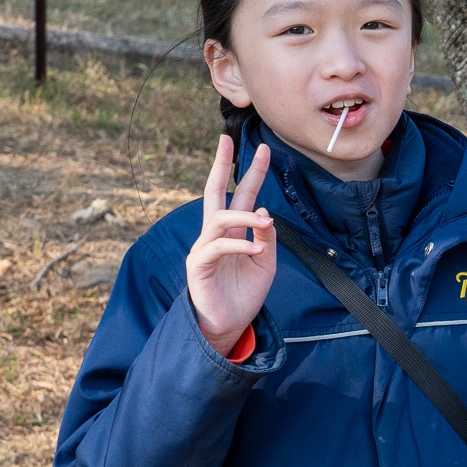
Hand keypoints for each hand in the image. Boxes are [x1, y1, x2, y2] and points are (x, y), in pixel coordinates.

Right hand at [188, 135, 275, 356]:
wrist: (229, 325)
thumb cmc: (245, 294)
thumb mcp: (266, 264)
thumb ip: (267, 239)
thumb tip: (265, 213)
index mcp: (233, 231)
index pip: (238, 195)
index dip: (249, 172)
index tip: (261, 149)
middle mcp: (215, 234)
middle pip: (214, 192)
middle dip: (222, 166)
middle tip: (229, 141)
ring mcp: (204, 248)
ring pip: (219, 219)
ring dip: (244, 217)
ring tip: (265, 222)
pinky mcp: (198, 265)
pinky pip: (217, 248)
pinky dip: (239, 246)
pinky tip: (256, 250)